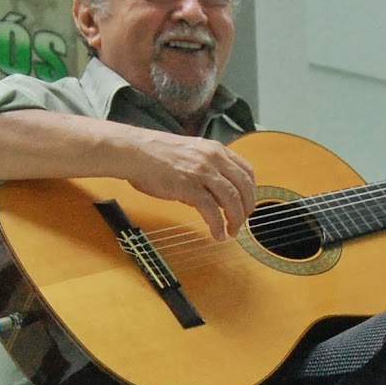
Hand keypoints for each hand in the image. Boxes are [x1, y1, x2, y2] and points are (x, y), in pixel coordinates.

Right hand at [123, 130, 255, 240]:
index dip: (251, 190)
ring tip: (233, 231)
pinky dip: (217, 225)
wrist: (134, 152)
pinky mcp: (189, 187)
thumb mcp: (191, 153)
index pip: (246, 170)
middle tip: (243, 220)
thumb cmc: (156, 154)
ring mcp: (201, 172)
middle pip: (244, 186)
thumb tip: (216, 193)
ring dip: (236, 218)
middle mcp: (213, 159)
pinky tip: (217, 234)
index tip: (248, 203)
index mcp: (215, 150)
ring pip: (231, 199)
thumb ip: (207, 168)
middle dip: (247, 207)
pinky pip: (211, 210)